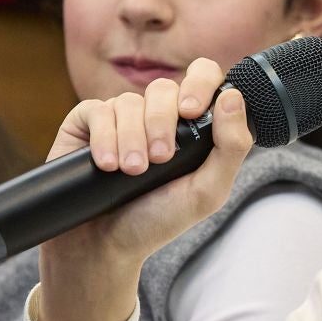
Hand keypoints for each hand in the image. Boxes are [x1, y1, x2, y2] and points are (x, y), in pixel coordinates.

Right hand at [35, 57, 253, 320]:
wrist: (104, 245)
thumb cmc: (158, 219)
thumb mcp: (207, 191)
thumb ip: (231, 147)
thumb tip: (233, 96)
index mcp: (192, 124)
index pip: (204, 75)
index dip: (200, 83)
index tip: (192, 112)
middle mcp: (157, 114)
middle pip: (164, 88)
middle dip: (162, 124)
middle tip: (159, 160)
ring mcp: (122, 116)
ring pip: (130, 102)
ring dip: (132, 138)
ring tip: (131, 171)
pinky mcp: (87, 123)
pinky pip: (98, 110)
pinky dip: (104, 137)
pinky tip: (105, 165)